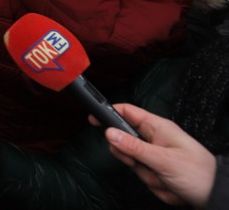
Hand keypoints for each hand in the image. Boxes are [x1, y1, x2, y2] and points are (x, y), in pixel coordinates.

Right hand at [90, 103, 216, 207]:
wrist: (215, 195)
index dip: (109, 113)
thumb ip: (133, 147)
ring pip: (133, 162)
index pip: (127, 112)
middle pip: (125, 141)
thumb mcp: (162, 160)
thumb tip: (108, 133)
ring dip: (146, 174)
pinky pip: (144, 175)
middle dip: (130, 157)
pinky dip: (154, 183)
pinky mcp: (157, 170)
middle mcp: (154, 139)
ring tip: (163, 178)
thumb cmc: (196, 172)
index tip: (92, 118)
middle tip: (139, 163)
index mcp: (157, 127)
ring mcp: (155, 156)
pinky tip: (168, 185)